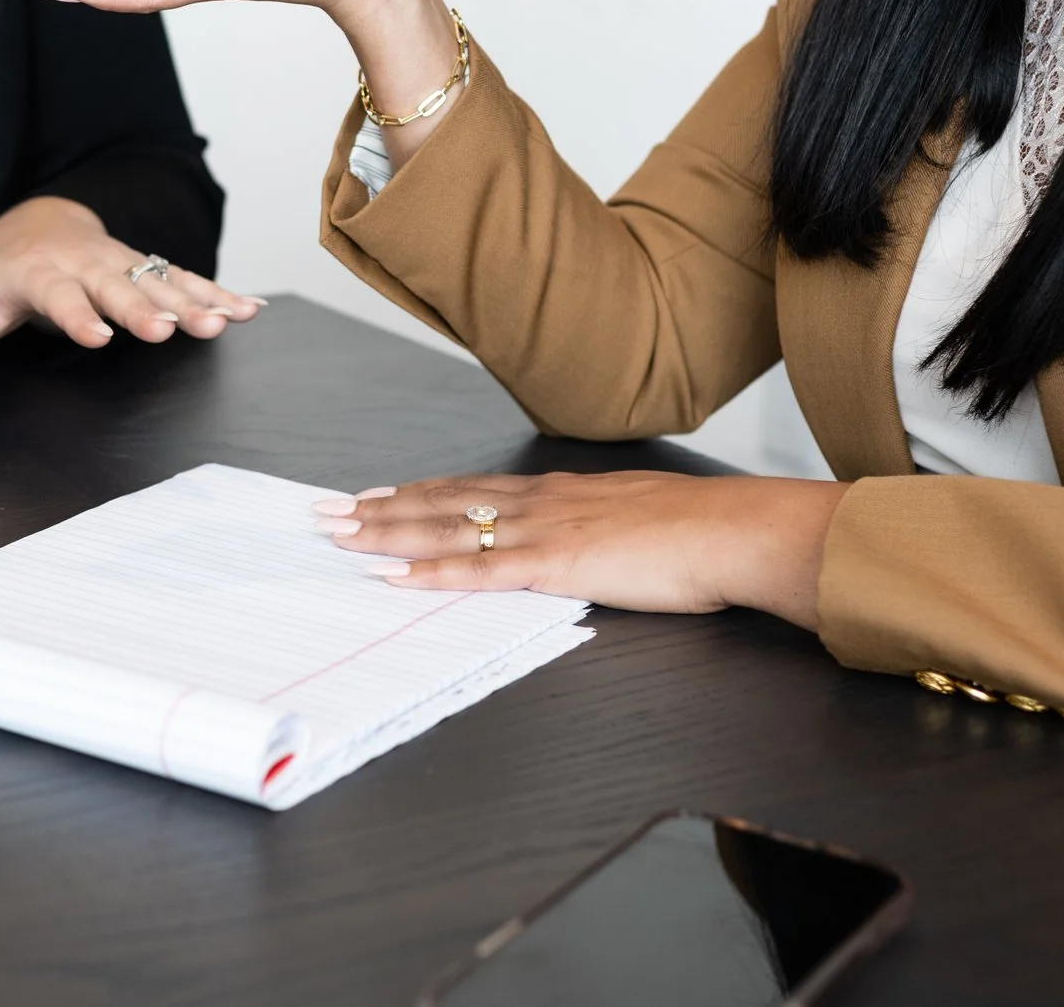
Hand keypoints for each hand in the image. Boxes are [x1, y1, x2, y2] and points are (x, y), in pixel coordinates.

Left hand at [0, 196, 261, 395]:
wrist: (28, 222)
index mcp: (39, 273)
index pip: (60, 295)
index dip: (79, 316)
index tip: (100, 337)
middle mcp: (85, 263)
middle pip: (120, 286)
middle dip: (147, 308)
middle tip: (174, 331)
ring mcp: (120, 262)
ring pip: (160, 280)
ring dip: (196, 301)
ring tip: (229, 322)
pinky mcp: (144, 267)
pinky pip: (183, 278)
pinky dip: (217, 292)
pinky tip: (248, 310)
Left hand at [309, 472, 849, 629]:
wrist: (736, 530)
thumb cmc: (701, 532)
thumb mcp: (635, 520)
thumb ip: (596, 529)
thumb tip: (581, 543)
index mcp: (560, 492)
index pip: (472, 489)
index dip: (418, 492)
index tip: (375, 494)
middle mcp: (541, 502)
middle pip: (444, 501)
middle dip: (381, 507)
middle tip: (327, 511)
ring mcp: (545, 530)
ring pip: (448, 528)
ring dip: (388, 533)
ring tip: (341, 536)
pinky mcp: (557, 563)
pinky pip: (481, 570)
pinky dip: (433, 572)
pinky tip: (396, 575)